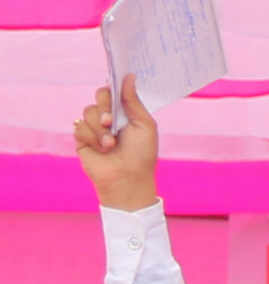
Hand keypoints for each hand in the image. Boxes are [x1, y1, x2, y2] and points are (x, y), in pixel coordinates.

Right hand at [73, 80, 159, 212]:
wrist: (127, 179)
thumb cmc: (141, 155)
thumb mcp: (145, 126)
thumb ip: (133, 102)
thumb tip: (129, 76)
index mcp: (126, 112)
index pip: (116, 90)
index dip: (114, 85)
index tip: (114, 80)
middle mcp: (110, 116)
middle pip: (100, 95)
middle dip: (105, 107)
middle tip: (111, 122)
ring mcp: (95, 126)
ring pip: (88, 111)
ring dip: (100, 129)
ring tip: (111, 144)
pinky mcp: (83, 137)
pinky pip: (80, 126)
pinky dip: (92, 138)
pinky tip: (102, 150)